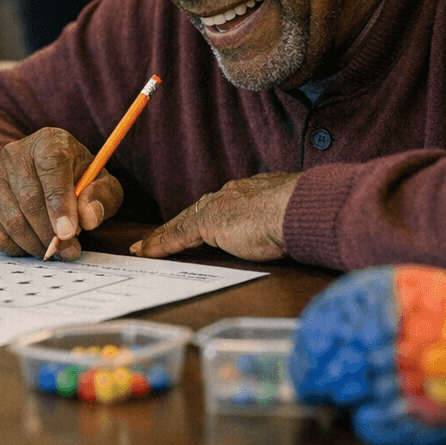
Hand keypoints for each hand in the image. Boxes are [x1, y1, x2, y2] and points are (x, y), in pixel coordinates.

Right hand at [0, 127, 123, 259]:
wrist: (31, 175)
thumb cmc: (71, 179)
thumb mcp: (97, 182)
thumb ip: (101, 196)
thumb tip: (88, 217)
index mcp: (48, 142)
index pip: (51, 166)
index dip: (60, 202)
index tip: (68, 232)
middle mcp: (15, 154)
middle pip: (30, 198)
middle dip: (51, 232)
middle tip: (69, 250)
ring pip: (13, 220)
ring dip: (36, 243)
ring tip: (54, 250)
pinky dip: (18, 248)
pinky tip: (33, 245)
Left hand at [129, 172, 300, 261]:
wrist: (299, 208)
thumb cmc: (302, 214)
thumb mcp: (288, 215)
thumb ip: (279, 219)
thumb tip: (285, 228)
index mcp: (249, 192)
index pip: (219, 206)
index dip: (204, 217)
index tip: (196, 225)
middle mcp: (229, 195)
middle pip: (195, 213)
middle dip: (176, 225)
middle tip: (156, 236)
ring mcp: (217, 208)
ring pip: (181, 224)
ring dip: (161, 236)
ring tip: (143, 247)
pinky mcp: (208, 223)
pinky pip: (177, 236)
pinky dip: (160, 244)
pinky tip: (145, 252)